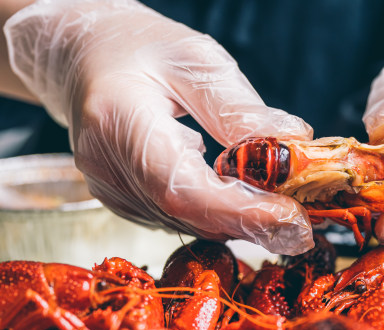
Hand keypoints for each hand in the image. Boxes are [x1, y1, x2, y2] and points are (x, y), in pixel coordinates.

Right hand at [5, 0, 314, 254]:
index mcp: (117, 121)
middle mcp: (105, 167)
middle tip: (300, 226)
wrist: (82, 57)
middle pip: (186, 215)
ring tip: (278, 208)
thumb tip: (293, 145)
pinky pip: (175, 219)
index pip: (181, 186)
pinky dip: (214, 216)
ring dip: (236, 222)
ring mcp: (108, 190)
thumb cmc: (138, 48)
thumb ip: (239, 108)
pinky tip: (239, 198)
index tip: (290, 217)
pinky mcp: (119, 201)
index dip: (239, 210)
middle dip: (249, 223)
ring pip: (184, 224)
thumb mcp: (195, 59)